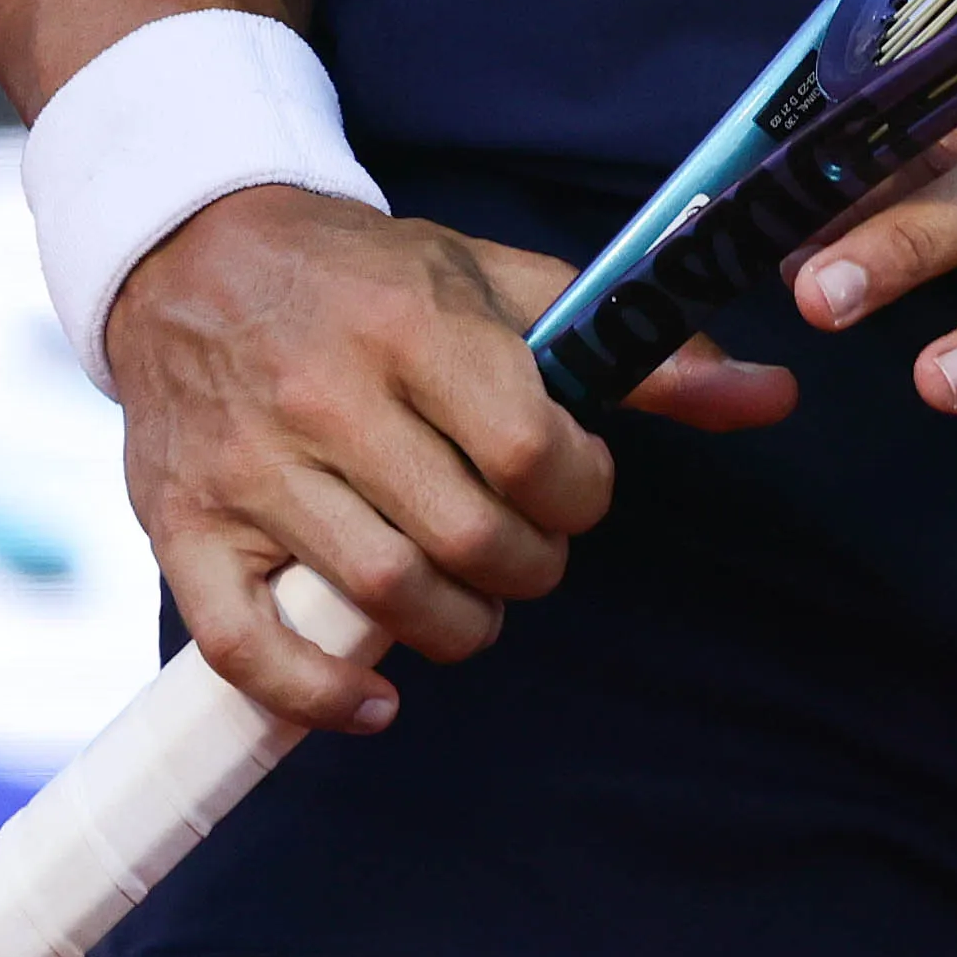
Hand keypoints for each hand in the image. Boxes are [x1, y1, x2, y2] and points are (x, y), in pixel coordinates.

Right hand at [100, 185, 795, 733]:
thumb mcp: (506, 286)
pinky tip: (376, 700)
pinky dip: (319, 696)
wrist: (192, 256)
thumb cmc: (372, 279)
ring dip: (456, 627)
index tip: (576, 486)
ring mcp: (248, 469)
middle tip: (528, 549)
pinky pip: (247, 647)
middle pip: (466, 540)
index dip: (579, 493)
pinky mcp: (182, 527)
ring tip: (471, 599)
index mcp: (413, 326)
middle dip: (529, 567)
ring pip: (380, 597)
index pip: (529, 451)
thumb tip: (773, 398)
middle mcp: (325, 397)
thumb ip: (638, 354)